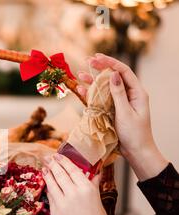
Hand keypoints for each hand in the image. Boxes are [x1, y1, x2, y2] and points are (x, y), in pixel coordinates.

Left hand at [42, 153, 118, 214]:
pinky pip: (50, 197)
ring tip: (44, 168)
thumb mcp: (98, 200)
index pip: (72, 169)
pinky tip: (48, 184)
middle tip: (47, 157)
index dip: (63, 161)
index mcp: (87, 189)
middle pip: (60, 174)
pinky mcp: (55, 213)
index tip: (58, 155)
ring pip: (52, 184)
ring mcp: (62, 203)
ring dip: (47, 174)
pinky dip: (49, 189)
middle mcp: (74, 194)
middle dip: (52, 164)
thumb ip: (92, 185)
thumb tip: (95, 172)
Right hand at [77, 53, 167, 180]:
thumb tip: (113, 75)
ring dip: (93, 81)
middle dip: (100, 68)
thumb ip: (118, 94)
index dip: (110, 63)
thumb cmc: (134, 134)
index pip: (123, 72)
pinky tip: (81, 90)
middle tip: (88, 61)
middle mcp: (128, 95)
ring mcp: (119, 103)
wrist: (136, 152)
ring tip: (81, 74)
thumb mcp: (126, 113)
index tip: (97, 58)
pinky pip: (100, 100)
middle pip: (113, 77)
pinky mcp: (111, 111)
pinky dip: (91, 95)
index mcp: (137, 93)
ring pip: (105, 88)